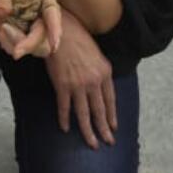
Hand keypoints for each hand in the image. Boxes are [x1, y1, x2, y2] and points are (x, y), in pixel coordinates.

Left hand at [0, 0, 61, 57]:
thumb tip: (2, 12)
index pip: (52, 13)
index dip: (55, 29)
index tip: (54, 44)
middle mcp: (44, 14)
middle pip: (44, 36)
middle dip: (28, 43)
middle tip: (10, 42)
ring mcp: (35, 27)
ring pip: (35, 47)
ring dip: (17, 45)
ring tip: (1, 31)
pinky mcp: (25, 36)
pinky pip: (22, 49)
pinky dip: (10, 46)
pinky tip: (1, 34)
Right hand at [44, 9, 116, 149]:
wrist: (60, 28)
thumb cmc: (77, 37)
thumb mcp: (96, 54)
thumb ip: (99, 71)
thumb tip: (99, 85)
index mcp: (105, 72)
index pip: (110, 100)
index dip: (112, 116)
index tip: (113, 127)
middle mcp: (94, 81)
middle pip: (99, 110)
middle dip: (103, 129)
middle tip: (107, 142)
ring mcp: (78, 84)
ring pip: (84, 113)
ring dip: (88, 131)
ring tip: (91, 143)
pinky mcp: (62, 85)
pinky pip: (64, 106)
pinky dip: (65, 118)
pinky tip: (66, 128)